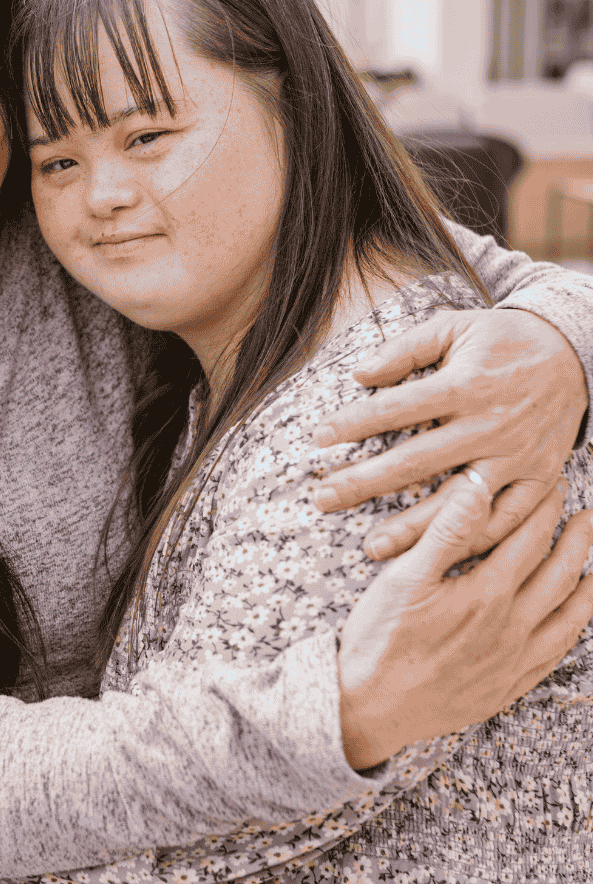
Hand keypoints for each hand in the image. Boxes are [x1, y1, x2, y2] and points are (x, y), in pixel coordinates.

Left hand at [311, 309, 586, 559]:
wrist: (576, 353)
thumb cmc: (503, 340)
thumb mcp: (455, 326)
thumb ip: (406, 349)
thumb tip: (359, 373)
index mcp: (466, 384)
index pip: (396, 408)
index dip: (353, 424)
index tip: (317, 440)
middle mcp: (490, 424)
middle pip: (416, 461)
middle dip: (364, 482)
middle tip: (322, 499)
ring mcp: (516, 456)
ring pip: (457, 502)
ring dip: (412, 528)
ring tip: (370, 547)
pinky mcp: (539, 478)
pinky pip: (506, 521)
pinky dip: (473, 541)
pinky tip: (437, 556)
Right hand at [338, 475, 592, 768]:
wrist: (371, 709)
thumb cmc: (380, 640)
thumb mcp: (404, 577)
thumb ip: (446, 531)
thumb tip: (477, 488)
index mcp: (487, 594)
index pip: (529, 540)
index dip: (545, 508)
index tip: (554, 486)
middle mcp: (511, 627)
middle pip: (558, 574)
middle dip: (576, 540)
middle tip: (586, 516)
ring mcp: (514, 661)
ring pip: (568, 616)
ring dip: (585, 584)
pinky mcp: (508, 686)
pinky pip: (556, 654)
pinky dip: (573, 630)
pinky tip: (573, 620)